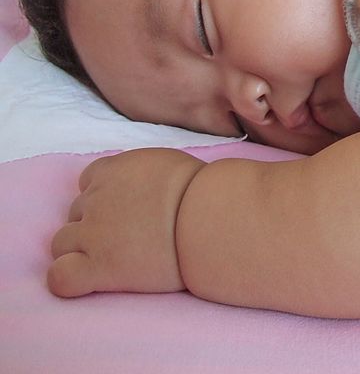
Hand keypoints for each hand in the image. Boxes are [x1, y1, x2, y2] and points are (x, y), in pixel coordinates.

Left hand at [48, 148, 203, 297]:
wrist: (209, 218)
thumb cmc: (205, 193)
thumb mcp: (173, 167)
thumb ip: (149, 176)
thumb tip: (153, 190)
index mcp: (114, 170)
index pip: (88, 182)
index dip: (103, 198)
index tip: (126, 211)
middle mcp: (97, 198)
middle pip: (76, 213)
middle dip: (96, 224)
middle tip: (129, 238)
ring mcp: (94, 233)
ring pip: (62, 243)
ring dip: (82, 250)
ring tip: (117, 260)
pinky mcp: (99, 266)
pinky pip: (60, 277)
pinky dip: (68, 278)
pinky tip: (88, 281)